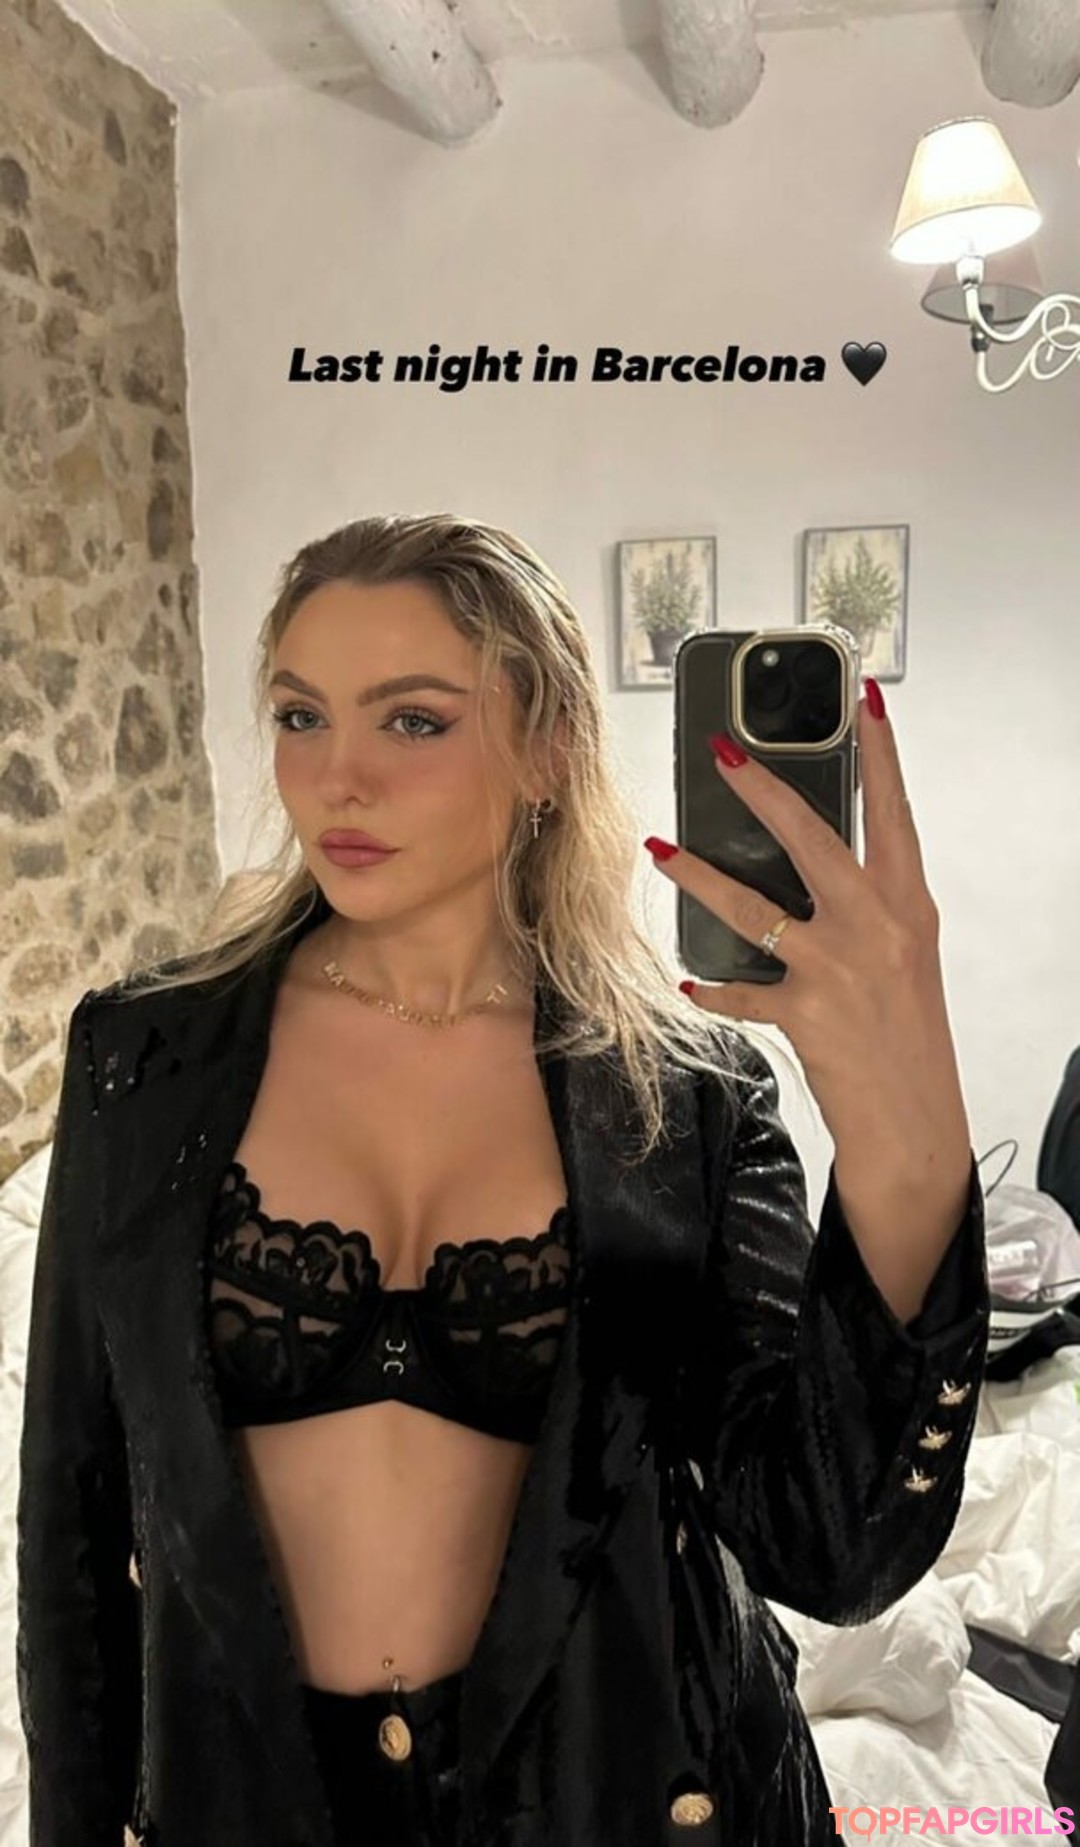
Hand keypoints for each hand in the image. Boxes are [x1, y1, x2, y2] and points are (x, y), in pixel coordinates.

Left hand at [645, 683, 971, 1180]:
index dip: (881, 752)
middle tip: (722, 752)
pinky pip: (739, 990)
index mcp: (908, 903)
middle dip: (762, 789)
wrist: (913, 1120)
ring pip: (752, 906)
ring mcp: (838, 969)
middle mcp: (876, 926)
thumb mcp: (903, 954)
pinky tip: (690, 980)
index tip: (864, 698)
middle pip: (812, 838)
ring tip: (659, 849)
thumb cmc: (906, 1031)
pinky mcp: (803, 1014)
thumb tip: (811, 862)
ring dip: (698, 876)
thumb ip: (866, 905)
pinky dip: (713, 986)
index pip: (894, 812)